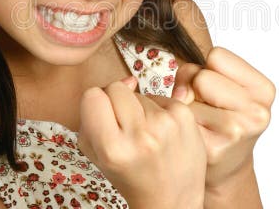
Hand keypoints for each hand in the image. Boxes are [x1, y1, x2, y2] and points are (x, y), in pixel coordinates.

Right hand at [77, 76, 206, 208]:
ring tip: (148, 136)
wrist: (171, 200)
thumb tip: (129, 81)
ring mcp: (165, 124)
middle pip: (117, 88)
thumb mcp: (97, 154)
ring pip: (141, 92)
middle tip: (127, 129)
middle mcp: (140, 135)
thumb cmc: (130, 175)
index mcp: (112, 148)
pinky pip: (161, 97)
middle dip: (118, 103)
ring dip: (141, 109)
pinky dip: (160, 110)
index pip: (92, 95)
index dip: (96, 104)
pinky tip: (163, 132)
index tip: (104, 118)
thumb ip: (94, 116)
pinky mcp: (185, 116)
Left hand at [171, 47, 275, 189]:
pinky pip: (180, 121)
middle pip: (201, 76)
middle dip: (195, 89)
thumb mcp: (222, 85)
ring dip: (187, 108)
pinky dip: (181, 126)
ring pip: (188, 98)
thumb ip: (197, 72)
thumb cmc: (221, 116)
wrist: (227, 164)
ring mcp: (237, 132)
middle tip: (208, 109)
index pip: (217, 55)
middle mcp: (257, 111)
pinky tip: (196, 137)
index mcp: (264, 89)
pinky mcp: (214, 149)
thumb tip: (179, 94)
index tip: (215, 89)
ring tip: (202, 122)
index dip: (208, 69)